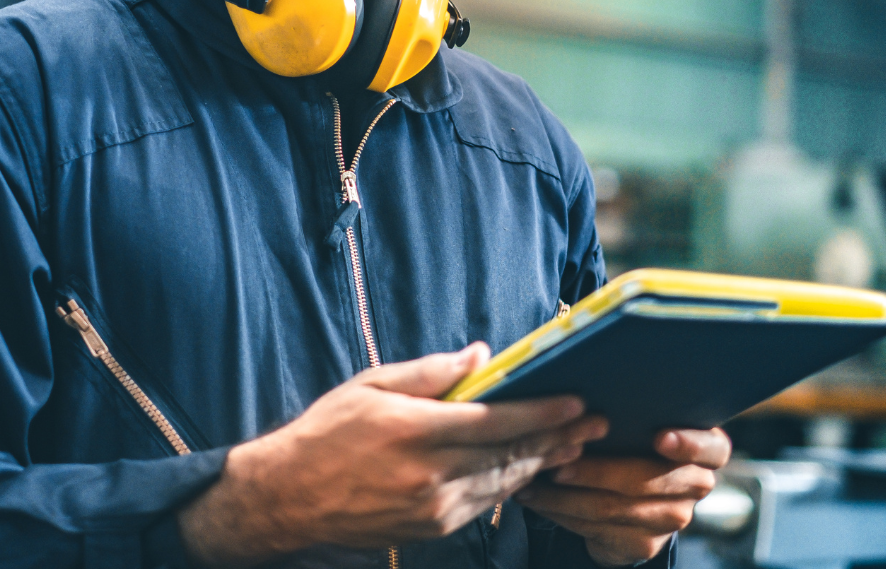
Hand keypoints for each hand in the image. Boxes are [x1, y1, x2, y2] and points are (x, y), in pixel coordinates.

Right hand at [177, 343, 607, 565]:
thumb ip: (431, 372)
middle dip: (557, 438)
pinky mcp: (430, 529)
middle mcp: (430, 475)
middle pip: (510, 455)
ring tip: (575, 445)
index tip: (576, 401)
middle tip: (596, 423)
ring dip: (543, 463)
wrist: (290, 498)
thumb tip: (482, 356)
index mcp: (416, 432)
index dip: (542, 413)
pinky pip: (484, 504)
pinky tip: (529, 470)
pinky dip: (512, 484)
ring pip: (503, 483)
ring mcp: (433, 508)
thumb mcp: (372, 385)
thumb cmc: (329, 431)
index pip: (496, 421)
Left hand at [515, 427, 731, 566]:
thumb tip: (589, 386)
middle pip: (647, 480)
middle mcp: (696, 485)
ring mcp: (673, 519)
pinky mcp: (646, 543)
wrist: (633, 494)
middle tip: (558, 460)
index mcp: (705, 449)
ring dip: (566, 495)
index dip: (688, 443)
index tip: (658, 436)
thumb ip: (634, 407)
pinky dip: (562, 512)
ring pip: (614, 508)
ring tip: (533, 477)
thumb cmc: (632, 436)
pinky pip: (598, 529)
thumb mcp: (640, 418)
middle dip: (596, 471)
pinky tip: (537, 498)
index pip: (711, 447)